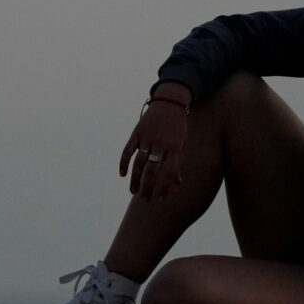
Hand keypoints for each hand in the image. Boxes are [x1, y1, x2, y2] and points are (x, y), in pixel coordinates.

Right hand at [119, 83, 190, 199]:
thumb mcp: (181, 144)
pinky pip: (128, 150)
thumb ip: (177, 163)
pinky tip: (122, 175)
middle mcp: (160, 144)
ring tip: (133, 192)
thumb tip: (178, 182)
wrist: (169, 103)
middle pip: (152, 171)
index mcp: (173, 148)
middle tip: (145, 200)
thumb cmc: (177, 126)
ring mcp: (147, 138)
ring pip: (139, 163)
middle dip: (148, 187)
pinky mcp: (137, 133)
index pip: (168, 173)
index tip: (160, 200)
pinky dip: (124, 163)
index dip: (164, 188)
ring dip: (135, 179)